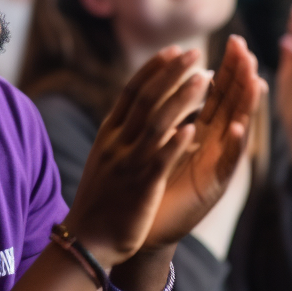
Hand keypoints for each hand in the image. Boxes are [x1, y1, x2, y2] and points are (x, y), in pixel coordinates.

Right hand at [65, 47, 212, 267]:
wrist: (87, 239)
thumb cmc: (101, 200)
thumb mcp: (106, 157)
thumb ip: (122, 133)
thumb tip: (142, 109)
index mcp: (110, 133)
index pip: (132, 91)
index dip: (154, 69)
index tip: (173, 51)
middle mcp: (117, 142)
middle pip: (146, 99)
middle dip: (172, 73)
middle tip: (196, 52)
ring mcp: (127, 163)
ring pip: (156, 123)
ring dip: (181, 99)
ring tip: (204, 78)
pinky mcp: (140, 187)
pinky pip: (159, 161)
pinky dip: (176, 144)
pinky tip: (194, 129)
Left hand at [141, 35, 263, 248]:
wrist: (140, 227)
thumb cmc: (150, 182)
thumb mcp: (161, 140)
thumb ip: (173, 113)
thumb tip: (179, 80)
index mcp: (200, 130)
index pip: (219, 92)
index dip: (228, 68)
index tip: (235, 42)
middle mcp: (213, 144)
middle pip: (232, 103)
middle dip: (241, 77)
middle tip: (248, 50)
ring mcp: (216, 164)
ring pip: (236, 127)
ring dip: (246, 104)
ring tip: (254, 80)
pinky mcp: (213, 186)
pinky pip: (226, 162)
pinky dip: (232, 144)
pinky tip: (237, 126)